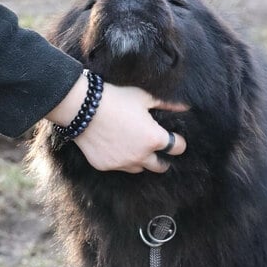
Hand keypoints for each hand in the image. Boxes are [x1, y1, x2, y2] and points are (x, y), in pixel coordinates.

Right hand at [47, 74, 186, 172]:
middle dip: (162, 159)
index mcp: (154, 139)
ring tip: (134, 147)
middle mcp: (141, 156)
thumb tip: (185, 107)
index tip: (175, 138)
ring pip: (139, 168)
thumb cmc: (116, 99)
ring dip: (141, 160)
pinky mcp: (105, 166)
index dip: (178, 142)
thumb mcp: (144, 98)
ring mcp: (122, 163)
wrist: (81, 107)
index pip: (177, 148)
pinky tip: (114, 146)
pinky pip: (118, 166)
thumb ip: (167, 105)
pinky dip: (119, 158)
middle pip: (161, 167)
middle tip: (158, 150)